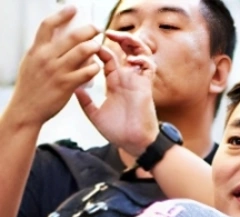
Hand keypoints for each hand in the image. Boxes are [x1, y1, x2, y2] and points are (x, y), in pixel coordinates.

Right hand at [7, 6, 101, 129]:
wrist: (27, 109)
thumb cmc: (31, 87)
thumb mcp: (31, 63)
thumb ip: (43, 52)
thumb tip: (58, 41)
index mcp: (36, 50)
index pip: (48, 25)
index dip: (62, 15)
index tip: (73, 8)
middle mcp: (46, 58)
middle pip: (70, 36)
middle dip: (87, 30)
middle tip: (96, 28)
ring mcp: (57, 71)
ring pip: (81, 52)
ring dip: (93, 46)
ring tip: (98, 45)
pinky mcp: (66, 85)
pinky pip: (86, 72)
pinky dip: (94, 67)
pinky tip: (97, 67)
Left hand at [75, 31, 157, 156]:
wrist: (134, 144)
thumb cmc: (118, 132)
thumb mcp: (95, 115)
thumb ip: (85, 101)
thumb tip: (73, 88)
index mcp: (114, 84)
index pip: (107, 59)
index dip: (98, 49)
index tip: (88, 44)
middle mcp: (126, 79)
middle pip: (124, 51)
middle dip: (117, 39)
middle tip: (105, 32)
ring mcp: (137, 82)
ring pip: (140, 54)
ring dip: (132, 43)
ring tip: (120, 38)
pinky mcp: (146, 87)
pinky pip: (149, 67)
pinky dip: (142, 58)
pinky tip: (131, 59)